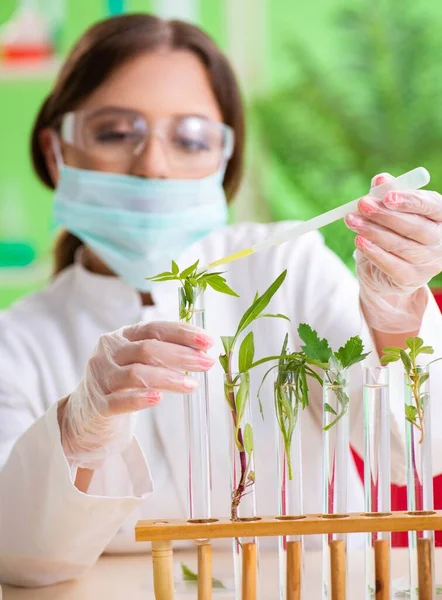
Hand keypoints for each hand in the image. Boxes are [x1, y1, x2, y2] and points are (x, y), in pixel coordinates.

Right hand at [59, 321, 214, 468]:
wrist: (85, 415)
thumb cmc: (120, 384)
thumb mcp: (137, 362)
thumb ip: (163, 353)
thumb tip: (202, 351)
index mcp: (122, 337)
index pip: (154, 328)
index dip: (182, 333)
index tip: (207, 341)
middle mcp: (108, 352)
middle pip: (147, 349)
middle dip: (181, 355)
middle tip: (206, 363)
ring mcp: (100, 378)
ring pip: (136, 374)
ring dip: (168, 378)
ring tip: (192, 385)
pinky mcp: (97, 405)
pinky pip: (119, 401)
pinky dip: (140, 399)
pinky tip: (158, 398)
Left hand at [345, 173, 441, 332]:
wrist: (385, 271)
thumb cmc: (392, 232)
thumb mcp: (390, 210)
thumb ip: (387, 193)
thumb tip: (380, 180)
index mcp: (440, 217)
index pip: (432, 206)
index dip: (410, 201)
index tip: (386, 196)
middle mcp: (440, 240)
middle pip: (415, 227)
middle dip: (385, 215)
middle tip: (362, 204)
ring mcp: (429, 263)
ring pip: (400, 245)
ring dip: (373, 231)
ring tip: (352, 220)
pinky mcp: (412, 279)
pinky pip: (391, 264)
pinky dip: (374, 252)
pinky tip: (359, 240)